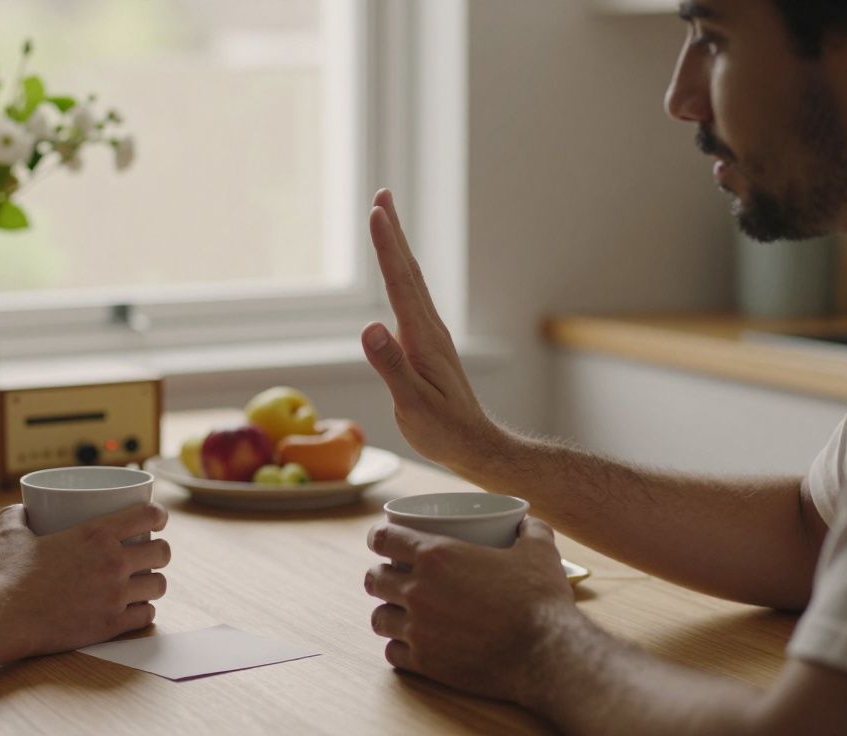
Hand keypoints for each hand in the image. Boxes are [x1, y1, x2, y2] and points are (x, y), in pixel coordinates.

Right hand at [0, 503, 170, 656]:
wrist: (1, 618)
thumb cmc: (5, 576)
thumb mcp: (10, 536)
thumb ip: (16, 516)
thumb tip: (17, 508)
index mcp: (96, 534)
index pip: (147, 516)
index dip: (159, 516)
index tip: (158, 520)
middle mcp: (113, 562)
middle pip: (162, 552)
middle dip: (160, 552)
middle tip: (151, 555)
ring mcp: (115, 595)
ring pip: (159, 586)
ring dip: (154, 583)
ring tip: (145, 583)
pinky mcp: (111, 624)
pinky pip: (146, 616)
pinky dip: (143, 612)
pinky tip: (136, 609)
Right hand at [362, 188, 502, 474]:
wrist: (476, 446)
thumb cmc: (443, 431)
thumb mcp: (412, 404)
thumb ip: (390, 365)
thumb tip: (370, 326)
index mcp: (423, 339)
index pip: (400, 284)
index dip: (387, 247)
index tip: (377, 213)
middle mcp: (429, 329)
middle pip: (408, 271)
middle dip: (394, 232)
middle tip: (382, 196)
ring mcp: (431, 334)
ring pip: (412, 281)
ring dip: (398, 248)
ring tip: (386, 221)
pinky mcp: (428, 344)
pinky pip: (412, 297)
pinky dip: (401, 273)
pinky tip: (398, 271)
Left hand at [364, 517, 577, 705]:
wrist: (547, 653)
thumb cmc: (541, 599)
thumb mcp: (539, 551)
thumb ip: (529, 530)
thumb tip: (527, 523)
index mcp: (436, 555)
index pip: (384, 538)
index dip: (379, 537)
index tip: (383, 542)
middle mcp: (418, 590)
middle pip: (374, 578)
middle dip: (381, 576)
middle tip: (394, 579)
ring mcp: (418, 629)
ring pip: (378, 618)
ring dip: (387, 613)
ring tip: (400, 614)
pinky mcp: (425, 663)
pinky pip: (392, 653)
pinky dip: (398, 647)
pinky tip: (410, 645)